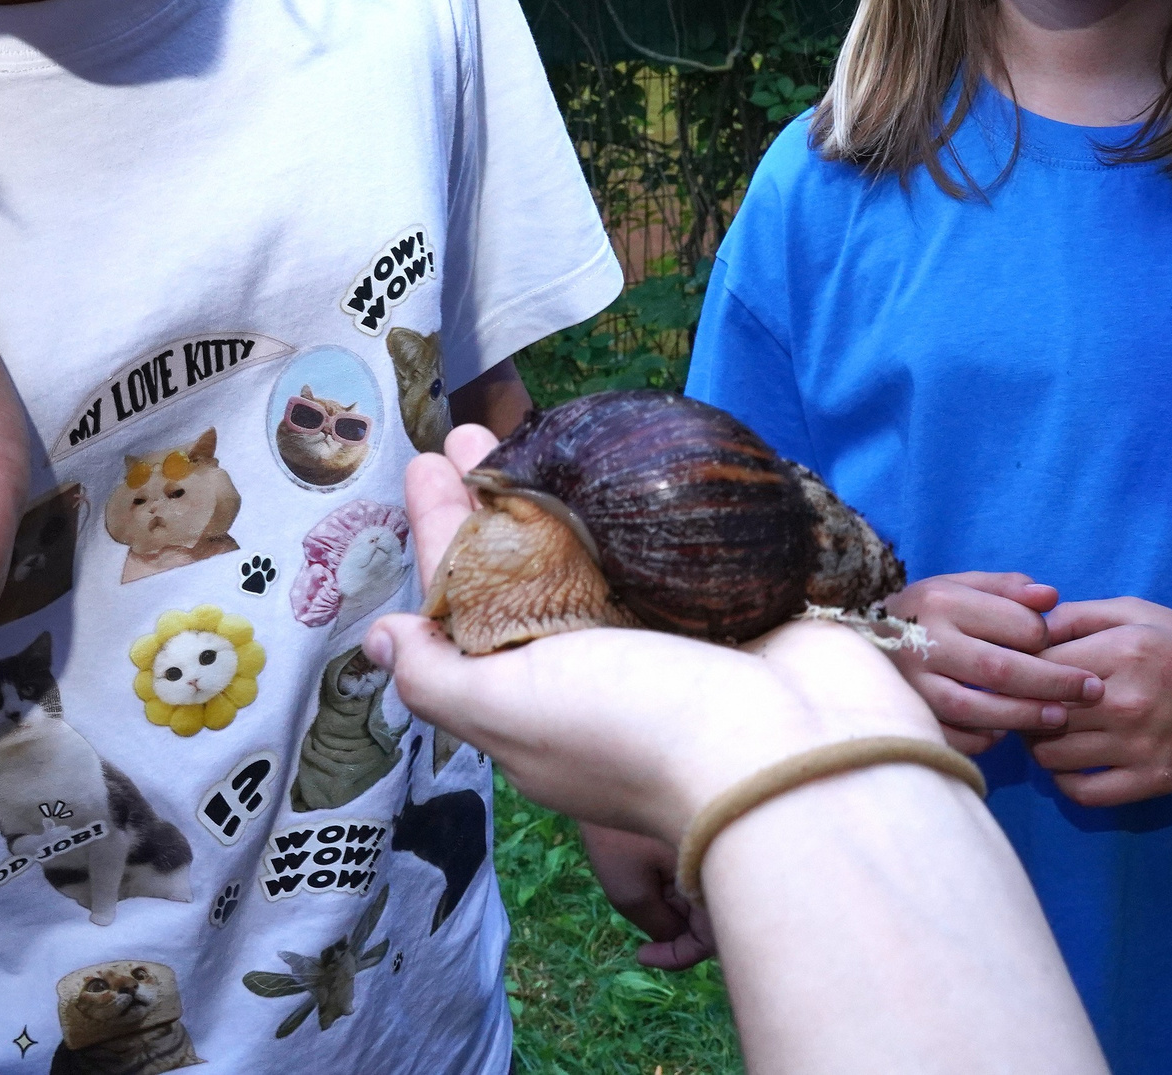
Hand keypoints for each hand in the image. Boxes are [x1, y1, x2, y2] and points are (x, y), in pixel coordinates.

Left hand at [365, 426, 947, 844]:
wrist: (793, 749)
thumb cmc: (639, 727)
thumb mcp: (512, 711)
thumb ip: (441, 677)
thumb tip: (379, 641)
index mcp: (537, 687)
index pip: (469, 595)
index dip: (442, 530)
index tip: (425, 465)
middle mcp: (597, 656)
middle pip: (530, 558)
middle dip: (498, 493)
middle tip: (472, 428)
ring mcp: (667, 624)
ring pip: (601, 541)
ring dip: (570, 482)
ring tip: (544, 421)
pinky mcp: (730, 594)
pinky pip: (676, 534)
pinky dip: (652, 496)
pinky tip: (634, 452)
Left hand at [580, 822, 717, 969]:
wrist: (605, 777)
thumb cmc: (618, 835)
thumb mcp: (630, 892)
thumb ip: (661, 926)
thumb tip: (677, 937)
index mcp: (711, 878)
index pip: (711, 939)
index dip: (679, 956)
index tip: (642, 953)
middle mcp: (719, 864)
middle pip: (709, 922)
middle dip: (676, 931)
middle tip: (642, 931)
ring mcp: (709, 852)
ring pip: (700, 902)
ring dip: (671, 908)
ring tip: (636, 888)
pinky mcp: (697, 840)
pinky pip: (694, 878)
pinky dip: (671, 888)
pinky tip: (644, 874)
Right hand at [883, 573, 1102, 752]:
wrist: (854, 641)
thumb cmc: (923, 612)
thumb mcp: (959, 585)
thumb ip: (1006, 588)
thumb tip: (1052, 597)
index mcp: (943, 602)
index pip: (1014, 625)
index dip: (1045, 637)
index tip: (1056, 644)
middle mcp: (926, 643)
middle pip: (1002, 671)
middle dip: (1055, 683)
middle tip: (1092, 690)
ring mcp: (914, 685)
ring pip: (979, 710)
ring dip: (1026, 716)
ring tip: (1060, 717)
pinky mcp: (910, 717)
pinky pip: (955, 737)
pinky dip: (984, 738)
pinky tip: (1004, 731)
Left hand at [1027, 596, 1171, 806]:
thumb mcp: (1137, 613)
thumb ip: (1077, 616)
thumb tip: (1022, 630)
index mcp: (1124, 652)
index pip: (1038, 665)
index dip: (1019, 667)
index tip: (1018, 670)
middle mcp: (1129, 701)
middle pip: (1038, 711)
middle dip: (1023, 706)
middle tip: (1027, 702)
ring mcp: (1142, 747)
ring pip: (1051, 755)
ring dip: (1038, 744)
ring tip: (1049, 729)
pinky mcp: (1153, 782)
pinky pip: (1083, 793)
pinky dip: (1065, 781)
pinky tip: (1072, 762)